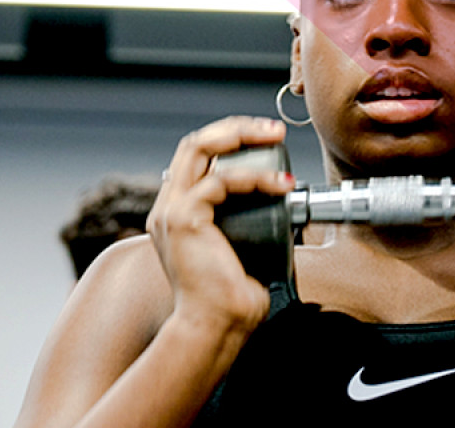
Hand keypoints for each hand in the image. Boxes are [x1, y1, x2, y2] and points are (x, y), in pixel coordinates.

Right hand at [147, 117, 293, 333]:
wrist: (217, 327)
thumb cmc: (233, 297)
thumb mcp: (242, 248)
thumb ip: (251, 225)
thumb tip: (286, 205)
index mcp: (178, 211)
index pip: (197, 155)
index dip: (230, 138)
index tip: (266, 137)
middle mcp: (168, 206)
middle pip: (195, 142)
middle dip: (237, 127)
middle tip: (273, 130)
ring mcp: (170, 211)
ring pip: (199, 148)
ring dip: (243, 137)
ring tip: (276, 138)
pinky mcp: (182, 221)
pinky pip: (218, 183)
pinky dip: (253, 179)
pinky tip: (280, 185)